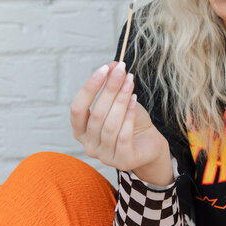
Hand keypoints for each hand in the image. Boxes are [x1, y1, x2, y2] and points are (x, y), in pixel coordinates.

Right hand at [70, 61, 172, 183]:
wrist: (148, 144)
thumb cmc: (129, 121)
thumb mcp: (120, 101)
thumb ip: (113, 85)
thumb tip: (114, 64)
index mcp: (80, 130)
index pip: (77, 108)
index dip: (89, 88)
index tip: (104, 69)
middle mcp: (88, 145)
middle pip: (96, 114)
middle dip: (109, 89)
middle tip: (122, 70)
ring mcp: (104, 156)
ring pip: (110, 125)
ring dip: (121, 101)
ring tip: (131, 83)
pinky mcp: (122, 161)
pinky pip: (123, 136)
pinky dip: (129, 116)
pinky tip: (135, 101)